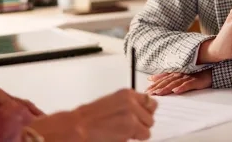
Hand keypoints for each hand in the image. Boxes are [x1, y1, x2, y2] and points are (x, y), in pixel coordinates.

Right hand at [29, 89, 157, 141]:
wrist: (80, 126)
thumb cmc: (89, 117)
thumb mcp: (112, 102)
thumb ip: (128, 104)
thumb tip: (140, 109)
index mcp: (126, 93)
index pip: (149, 100)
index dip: (146, 110)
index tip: (143, 114)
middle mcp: (131, 101)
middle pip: (151, 113)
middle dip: (143, 121)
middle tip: (132, 126)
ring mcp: (132, 114)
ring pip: (149, 126)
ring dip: (139, 131)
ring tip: (124, 131)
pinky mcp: (132, 127)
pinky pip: (144, 136)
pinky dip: (135, 139)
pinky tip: (123, 136)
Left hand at [145, 70, 211, 95]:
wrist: (210, 70)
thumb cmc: (194, 73)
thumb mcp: (178, 74)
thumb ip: (164, 76)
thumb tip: (151, 78)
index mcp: (175, 73)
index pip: (162, 79)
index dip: (154, 85)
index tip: (146, 90)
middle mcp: (180, 74)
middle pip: (167, 81)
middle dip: (157, 87)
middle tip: (150, 93)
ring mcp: (188, 77)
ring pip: (175, 83)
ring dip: (166, 88)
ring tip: (159, 93)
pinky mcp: (196, 80)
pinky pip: (188, 84)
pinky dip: (182, 87)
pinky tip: (176, 91)